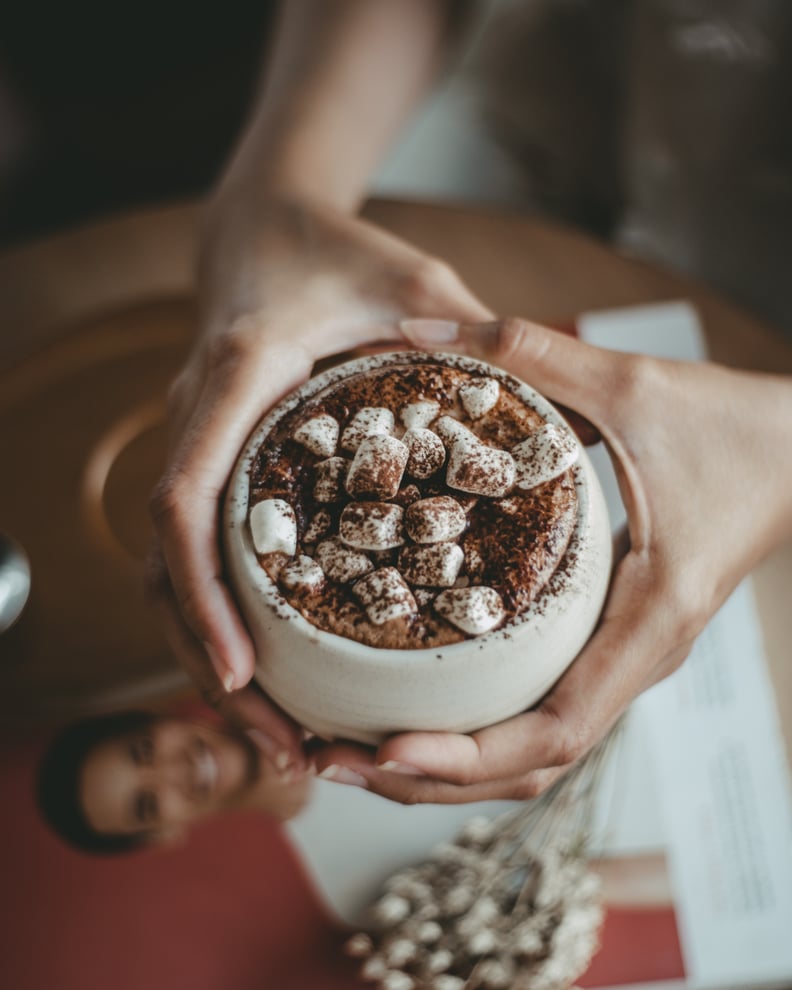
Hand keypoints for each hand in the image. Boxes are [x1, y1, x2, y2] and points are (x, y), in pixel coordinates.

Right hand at [146, 193, 491, 771]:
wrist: (263, 227)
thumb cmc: (335, 251)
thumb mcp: (411, 280)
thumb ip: (469, 335)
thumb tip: (549, 408)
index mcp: (239, 379)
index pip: (189, 498)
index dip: (205, 592)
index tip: (240, 669)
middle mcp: (199, 420)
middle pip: (167, 562)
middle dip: (206, 656)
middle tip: (274, 737)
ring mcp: (198, 444)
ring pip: (170, 569)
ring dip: (207, 652)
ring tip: (273, 731)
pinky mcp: (213, 459)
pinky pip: (198, 550)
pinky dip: (221, 614)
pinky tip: (268, 667)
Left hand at [312, 317, 791, 801]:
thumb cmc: (735, 429)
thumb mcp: (633, 386)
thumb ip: (528, 351)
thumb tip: (415, 329)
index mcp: (649, 621)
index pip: (560, 730)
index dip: (471, 755)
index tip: (389, 750)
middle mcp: (635, 659)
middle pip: (530, 765)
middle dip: (432, 778)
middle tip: (335, 762)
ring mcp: (623, 657)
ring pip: (533, 749)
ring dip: (447, 764)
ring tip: (353, 752)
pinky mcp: (610, 640)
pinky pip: (541, 706)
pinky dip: (477, 725)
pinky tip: (412, 704)